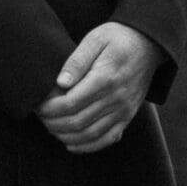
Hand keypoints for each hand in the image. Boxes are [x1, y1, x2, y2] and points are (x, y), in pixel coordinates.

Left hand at [36, 23, 163, 153]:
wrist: (148, 44)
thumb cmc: (118, 39)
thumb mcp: (95, 39)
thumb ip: (76, 61)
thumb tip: (60, 82)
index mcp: (105, 79)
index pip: (70, 103)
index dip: (49, 108)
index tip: (38, 106)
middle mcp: (116, 98)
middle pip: (77, 122)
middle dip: (53, 123)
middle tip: (40, 117)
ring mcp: (124, 110)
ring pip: (90, 134)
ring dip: (66, 135)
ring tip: (51, 128)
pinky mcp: (128, 116)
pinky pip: (107, 139)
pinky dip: (87, 146)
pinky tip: (71, 143)